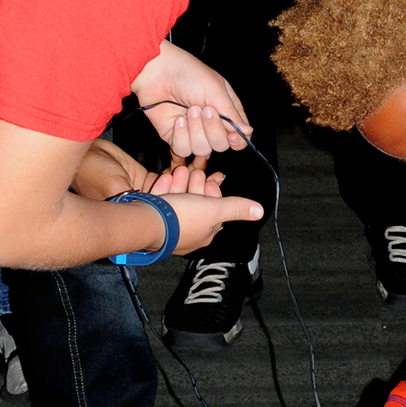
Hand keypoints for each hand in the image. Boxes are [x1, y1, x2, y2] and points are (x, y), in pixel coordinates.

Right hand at [78, 143, 257, 256]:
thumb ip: (236, 208)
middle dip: (195, 185)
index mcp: (205, 234)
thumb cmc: (181, 218)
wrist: (145, 221)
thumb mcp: (215, 209)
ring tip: (178, 172)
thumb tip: (259, 211)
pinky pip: (161, 203)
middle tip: (193, 172)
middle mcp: (187, 234)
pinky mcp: (152, 220)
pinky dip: (163, 190)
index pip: (214, 210)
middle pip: (195, 204)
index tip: (209, 178)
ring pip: (177, 201)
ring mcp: (168, 228)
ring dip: (179, 184)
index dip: (212, 191)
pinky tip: (164, 181)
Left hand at [132, 42, 249, 159]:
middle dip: (212, 129)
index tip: (231, 135)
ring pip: (202, 149)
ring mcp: (193, 132)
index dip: (237, 140)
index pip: (239, 137)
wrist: (157, 73)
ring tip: (188, 110)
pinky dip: (180, 135)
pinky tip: (177, 119)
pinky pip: (183, 149)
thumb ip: (232, 114)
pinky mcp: (175, 138)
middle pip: (221, 145)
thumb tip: (248, 133)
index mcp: (226, 111)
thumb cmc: (188, 74)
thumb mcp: (215, 90)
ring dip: (195, 130)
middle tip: (203, 109)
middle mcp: (211, 125)